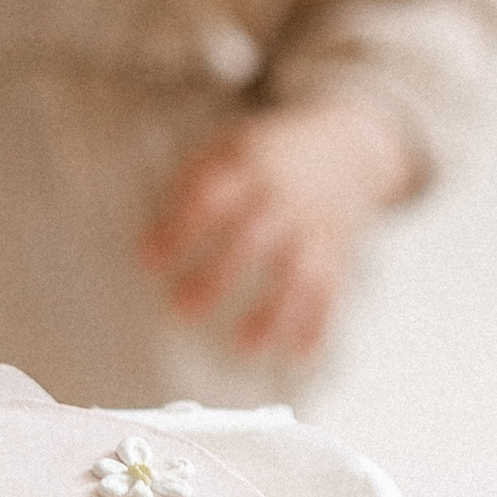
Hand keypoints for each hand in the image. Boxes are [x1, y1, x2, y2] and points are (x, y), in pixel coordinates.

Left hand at [138, 95, 415, 357]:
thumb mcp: (234, 145)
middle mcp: (284, 199)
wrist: (349, 141)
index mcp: (251, 166)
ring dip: (273, 314)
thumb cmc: (270, 153)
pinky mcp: (337, 252)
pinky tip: (296, 355)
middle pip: (252, 241)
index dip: (178, 228)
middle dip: (216, 278)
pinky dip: (316, 324)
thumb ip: (197, 179)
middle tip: (180, 309)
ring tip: (243, 348)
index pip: (211, 198)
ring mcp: (314, 227)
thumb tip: (147, 231)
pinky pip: (331, 291)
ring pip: (298, 275)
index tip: (147, 262)